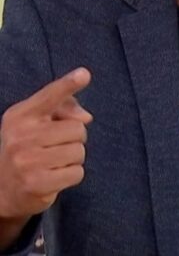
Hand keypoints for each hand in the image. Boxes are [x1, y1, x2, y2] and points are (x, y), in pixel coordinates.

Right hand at [0, 68, 91, 219]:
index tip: (84, 74)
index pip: (49, 97)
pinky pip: (77, 173)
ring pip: (79, 151)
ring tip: (53, 162)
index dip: (68, 85)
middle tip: (55, 147)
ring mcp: (26, 161)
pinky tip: (53, 177)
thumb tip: (85, 117)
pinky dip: (71, 176)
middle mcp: (20, 136)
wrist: (3, 189)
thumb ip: (64, 109)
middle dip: (74, 139)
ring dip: (73, 159)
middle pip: (77, 129)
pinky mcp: (36, 184)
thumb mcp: (38, 123)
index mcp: (20, 116)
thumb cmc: (28, 148)